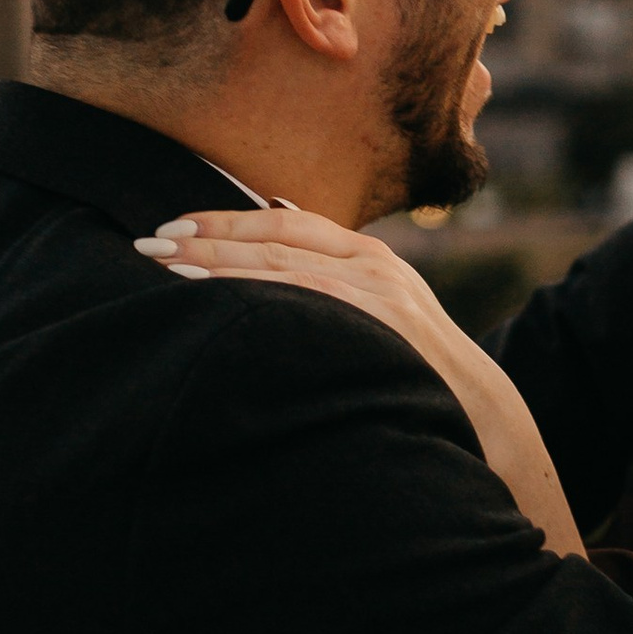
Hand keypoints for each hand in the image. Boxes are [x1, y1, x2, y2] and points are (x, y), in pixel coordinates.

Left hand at [135, 207, 584, 554]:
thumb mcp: (383, 321)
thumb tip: (276, 284)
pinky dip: (249, 289)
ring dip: (215, 261)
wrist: (483, 413)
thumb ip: (337, 295)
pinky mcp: (374, 320)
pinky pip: (298, 297)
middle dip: (208, 235)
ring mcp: (373, 291)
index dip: (227, 220)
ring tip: (162, 261)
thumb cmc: (419, 377)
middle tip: (149, 237)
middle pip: (273, 236)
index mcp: (370, 258)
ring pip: (278, 264)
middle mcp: (371, 264)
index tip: (176, 225)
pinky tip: (210, 291)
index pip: (285, 223)